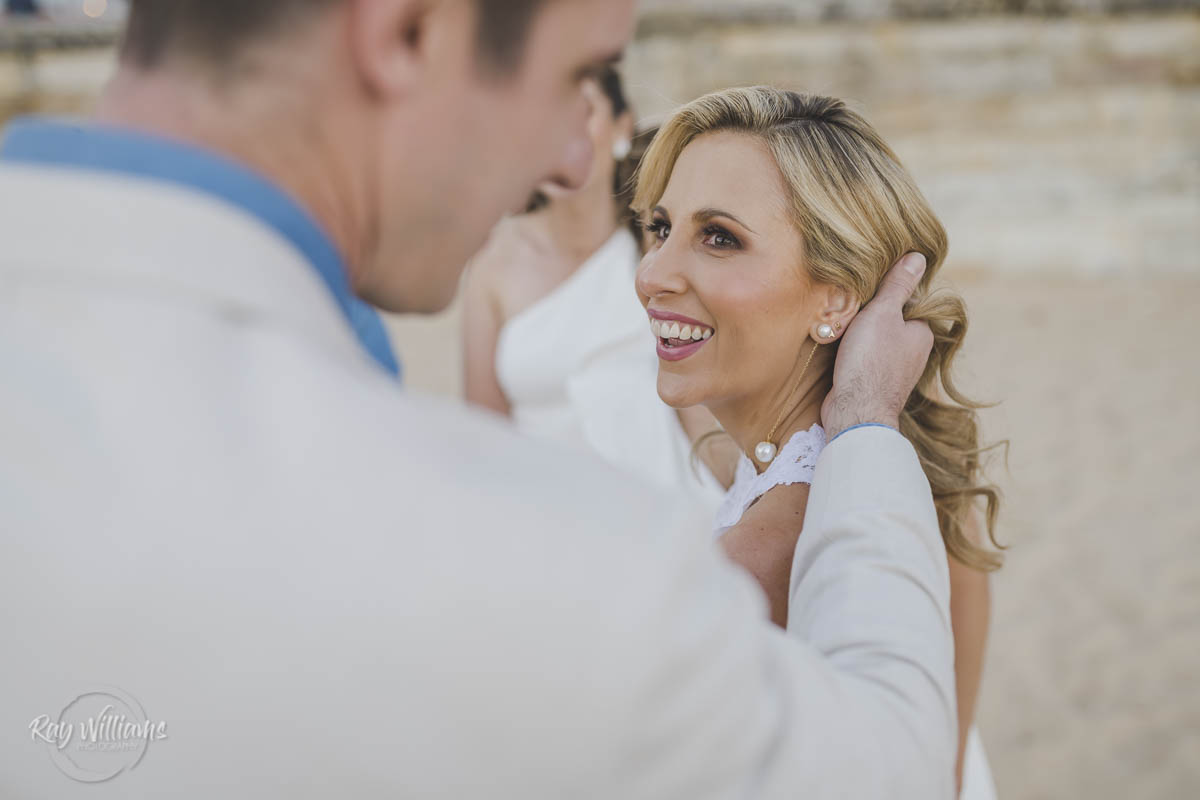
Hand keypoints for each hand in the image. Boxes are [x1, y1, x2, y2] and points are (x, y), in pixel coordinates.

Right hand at [822, 253, 932, 438]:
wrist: (855, 410)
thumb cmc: (870, 360)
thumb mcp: (883, 313)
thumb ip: (898, 286)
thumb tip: (918, 256)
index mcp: (922, 334)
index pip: (908, 303)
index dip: (886, 296)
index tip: (867, 294)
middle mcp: (914, 354)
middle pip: (891, 324)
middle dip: (872, 318)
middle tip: (851, 311)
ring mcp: (896, 372)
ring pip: (877, 343)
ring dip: (860, 337)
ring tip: (843, 331)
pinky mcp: (876, 386)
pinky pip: (866, 362)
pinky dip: (855, 356)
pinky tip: (841, 354)